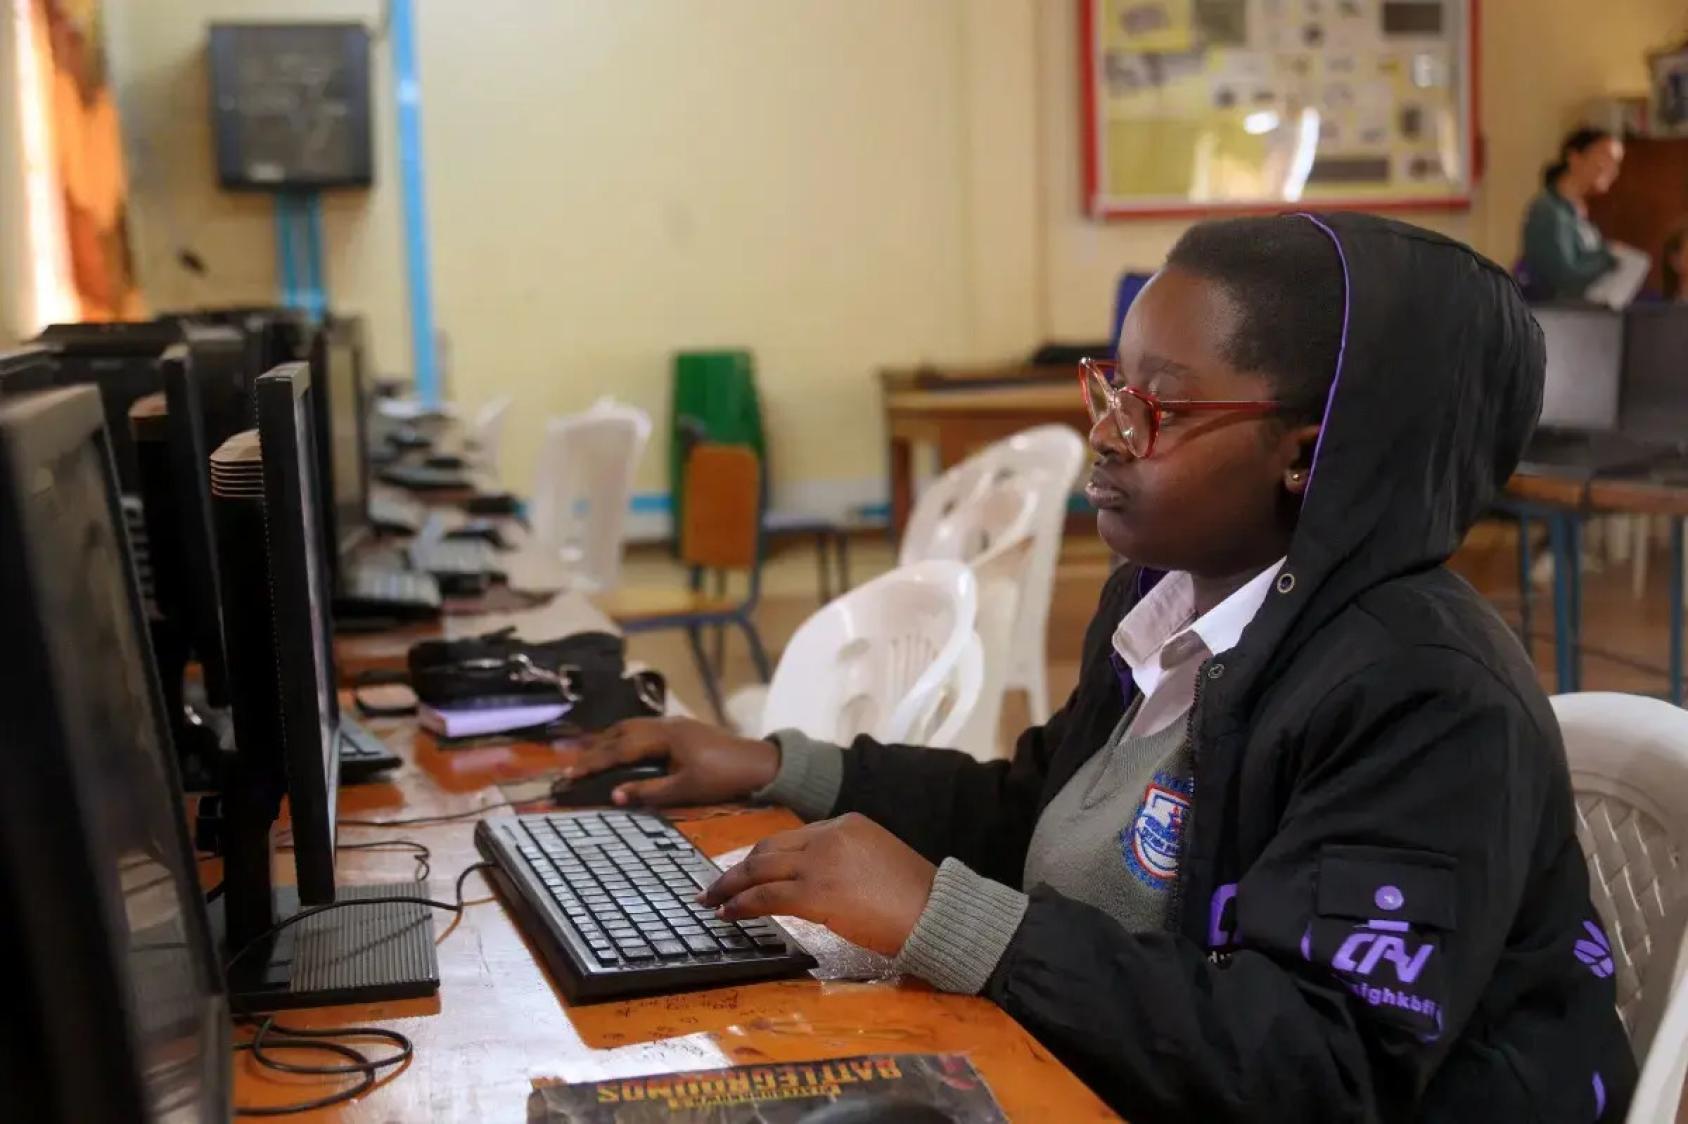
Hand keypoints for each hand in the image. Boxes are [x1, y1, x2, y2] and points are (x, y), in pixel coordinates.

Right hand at [565, 716, 780, 806]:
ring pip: (631, 726)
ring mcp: (674, 723)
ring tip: (589, 755)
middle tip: (571, 767)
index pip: (619, 749)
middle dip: (594, 750)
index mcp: (664, 736)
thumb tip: (614, 795)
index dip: (593, 762)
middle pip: (620, 732)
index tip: (570, 775)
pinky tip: (622, 747)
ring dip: (609, 740)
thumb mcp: (685, 789)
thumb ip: (649, 791)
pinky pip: (643, 728)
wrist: (758, 763)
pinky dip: (625, 737)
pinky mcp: (681, 728)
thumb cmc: (723, 778)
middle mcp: (665, 724)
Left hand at [698, 813, 937, 956]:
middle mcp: (830, 836)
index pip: (792, 838)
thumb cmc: (916, 897)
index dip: (763, 856)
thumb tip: (820, 880)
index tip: (746, 870)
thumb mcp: (879, 859)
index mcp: (846, 824)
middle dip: (737, 868)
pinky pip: (766, 897)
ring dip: (730, 886)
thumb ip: (847, 859)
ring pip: (760, 869)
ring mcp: (821, 863)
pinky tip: (729, 914)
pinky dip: (742, 905)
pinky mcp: (817, 894)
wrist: (938, 912)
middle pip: (768, 848)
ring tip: (711, 900)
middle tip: (714, 885)